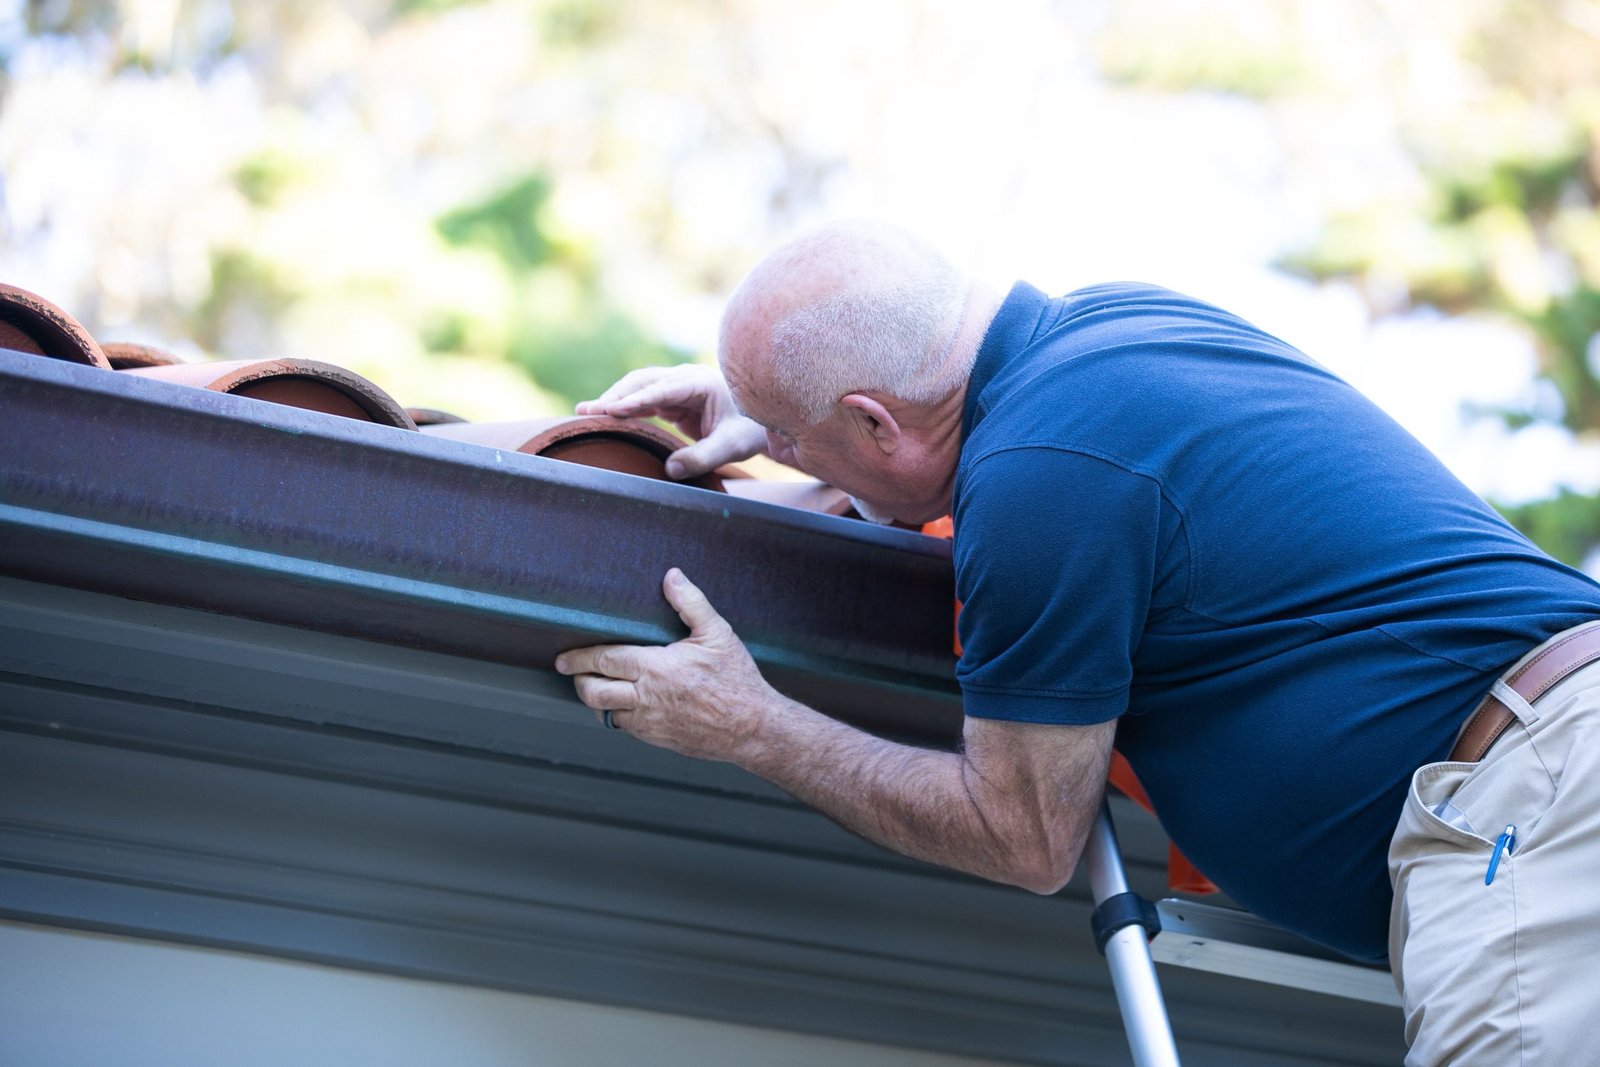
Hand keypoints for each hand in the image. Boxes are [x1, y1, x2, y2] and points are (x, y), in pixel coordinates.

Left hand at [554, 568, 779, 761]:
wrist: (752, 727)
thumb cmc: (737, 679)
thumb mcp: (717, 634)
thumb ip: (691, 603)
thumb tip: (672, 576)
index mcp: (656, 668)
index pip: (604, 660)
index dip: (579, 658)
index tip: (564, 657)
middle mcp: (647, 698)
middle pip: (593, 692)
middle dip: (579, 680)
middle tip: (574, 672)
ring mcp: (650, 723)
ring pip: (605, 714)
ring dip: (597, 701)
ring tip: (597, 687)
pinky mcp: (658, 739)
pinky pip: (626, 729)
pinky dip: (619, 715)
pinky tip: (626, 704)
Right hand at [575, 364, 767, 478]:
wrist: (760, 423)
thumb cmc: (749, 431)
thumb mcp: (731, 447)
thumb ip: (703, 457)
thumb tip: (670, 469)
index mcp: (699, 383)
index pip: (661, 390)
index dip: (635, 400)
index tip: (611, 410)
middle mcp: (684, 379)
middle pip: (642, 383)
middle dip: (615, 397)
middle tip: (586, 412)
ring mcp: (677, 387)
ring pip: (639, 388)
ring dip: (615, 400)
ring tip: (586, 414)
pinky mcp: (673, 399)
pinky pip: (643, 400)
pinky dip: (625, 408)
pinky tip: (606, 418)